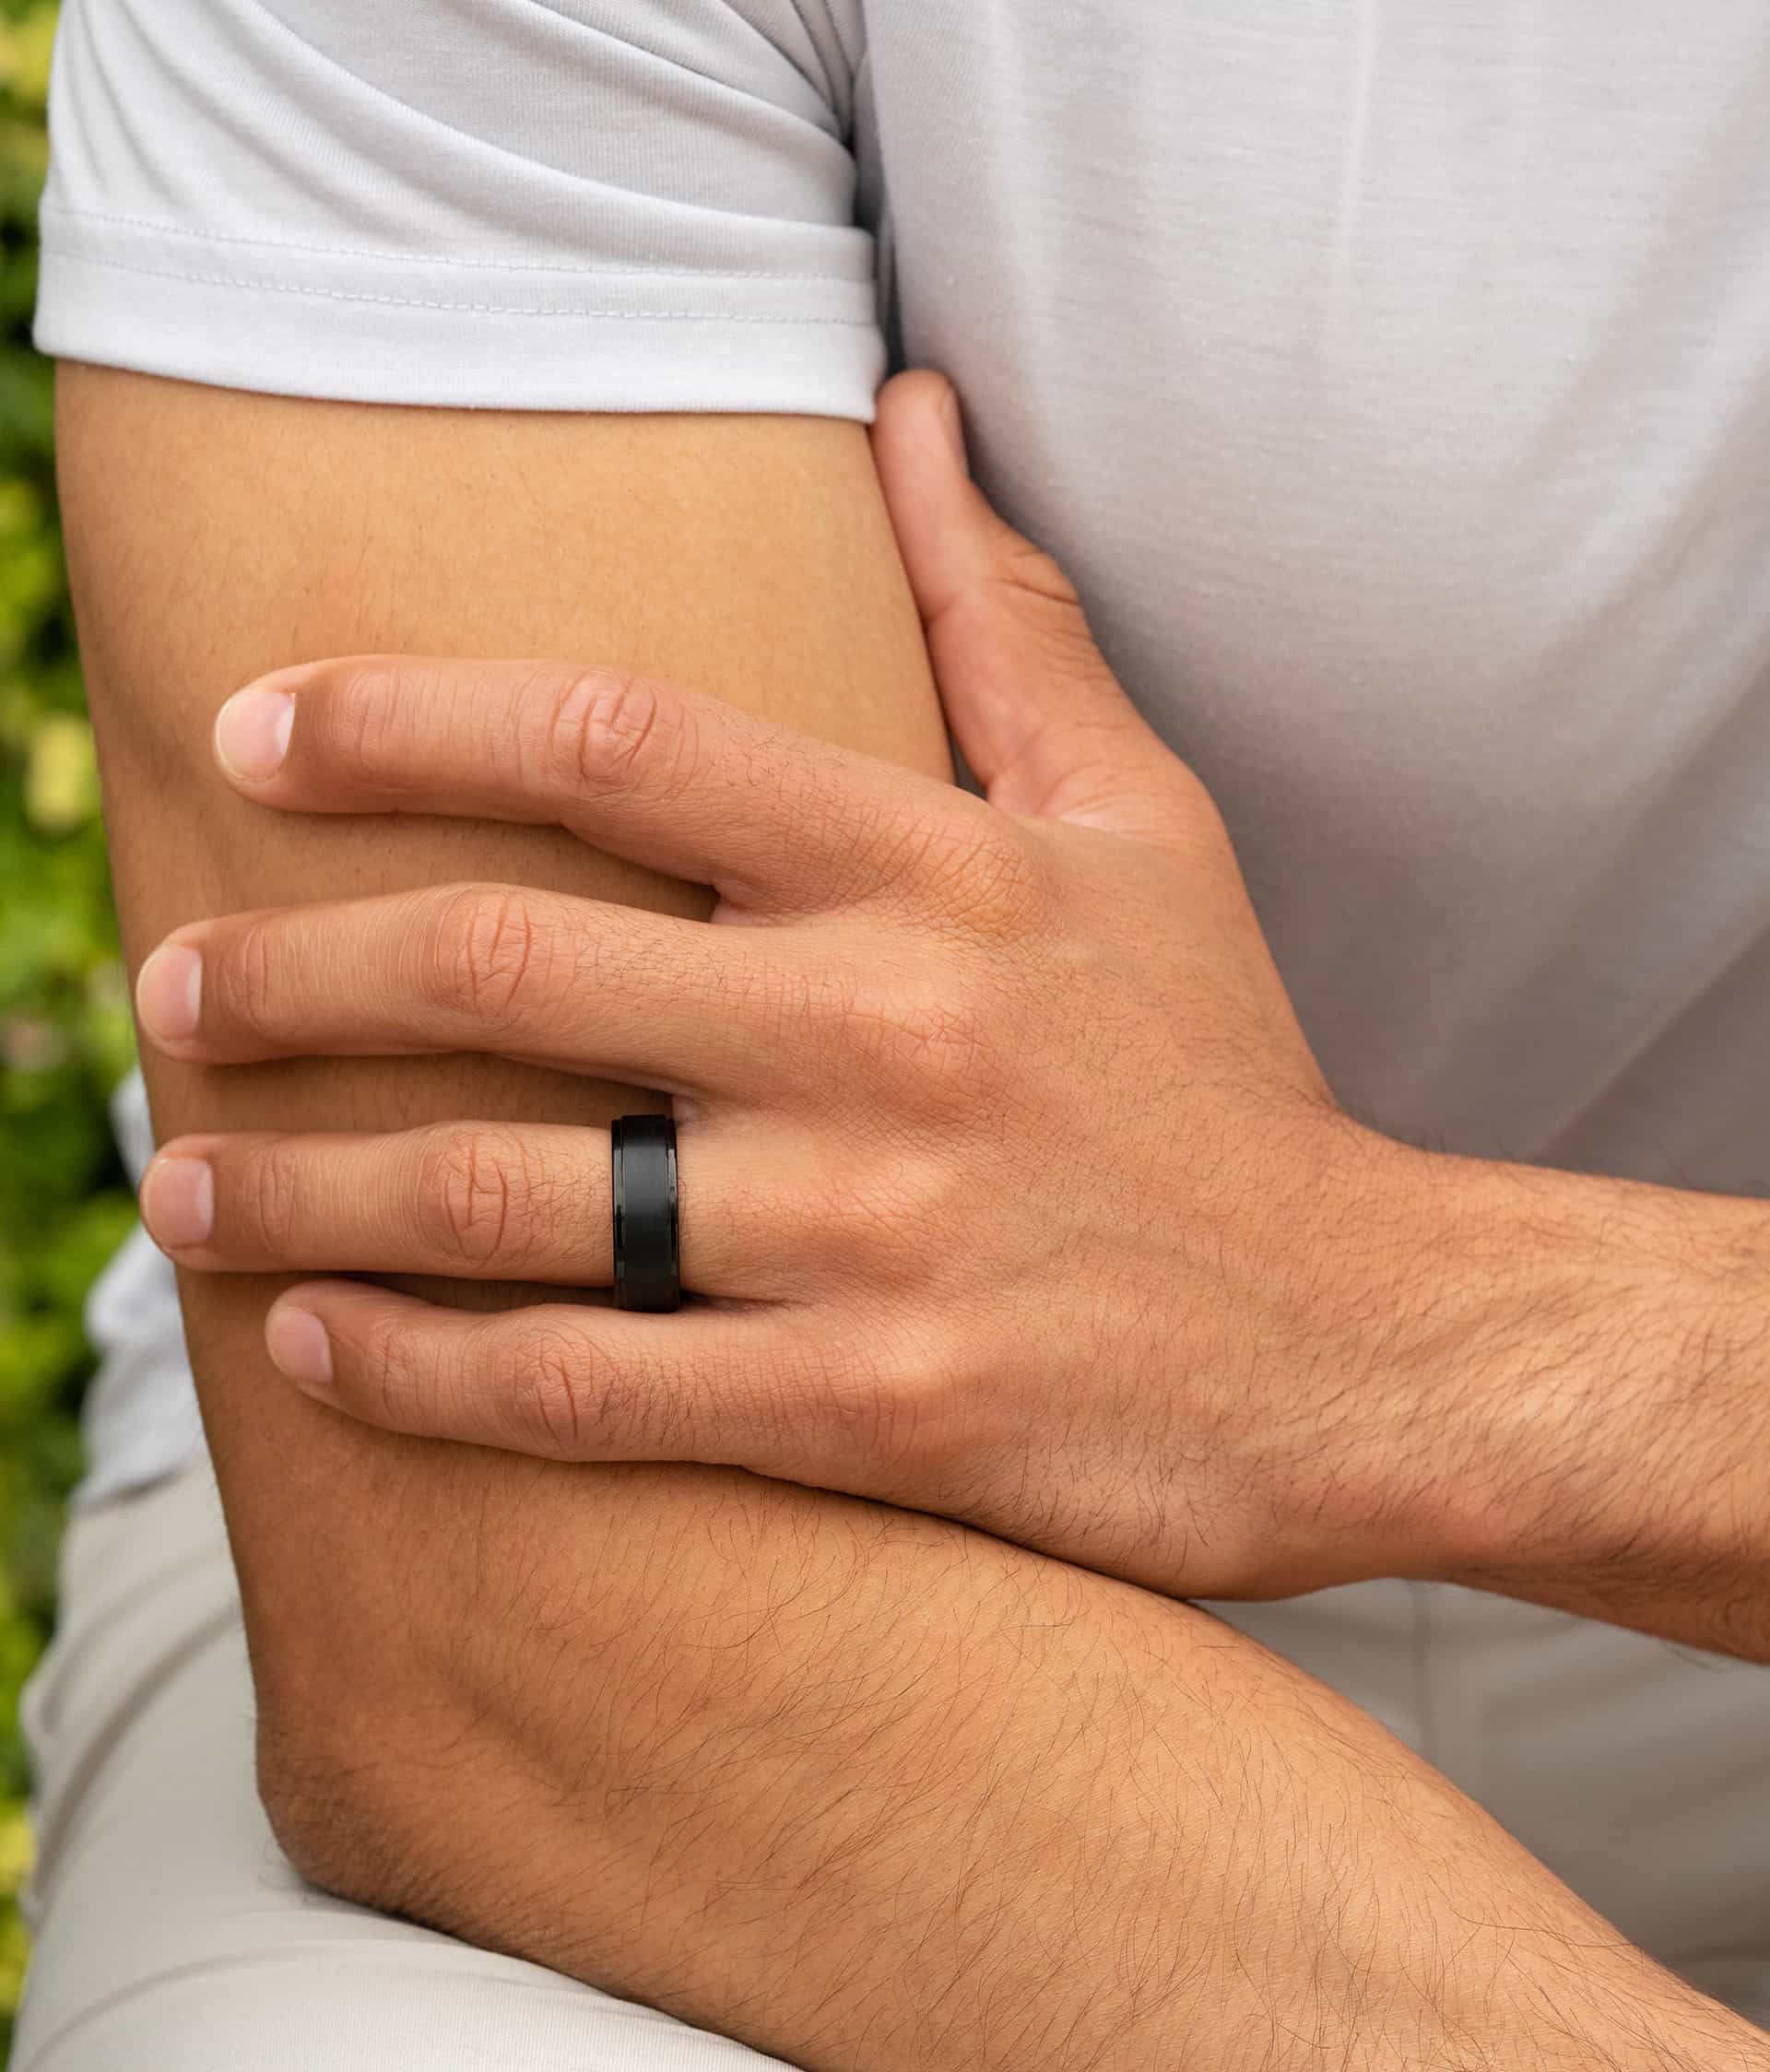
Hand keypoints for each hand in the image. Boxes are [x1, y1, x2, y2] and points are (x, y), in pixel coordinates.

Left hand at [135, 371, 1451, 1601]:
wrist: (1364, 1339)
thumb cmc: (1226, 1072)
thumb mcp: (1142, 820)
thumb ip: (1003, 621)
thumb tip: (913, 417)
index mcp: (935, 865)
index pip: (613, 741)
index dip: (401, 722)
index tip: (255, 732)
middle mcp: (884, 1030)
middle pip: (506, 969)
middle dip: (290, 975)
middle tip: (166, 991)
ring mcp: (872, 1230)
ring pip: (510, 1202)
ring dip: (306, 1194)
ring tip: (185, 1183)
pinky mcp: (874, 1406)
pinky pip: (589, 1391)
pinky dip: (425, 1373)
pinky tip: (314, 1352)